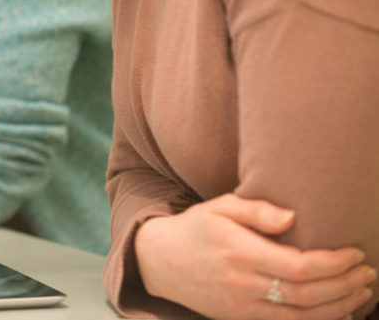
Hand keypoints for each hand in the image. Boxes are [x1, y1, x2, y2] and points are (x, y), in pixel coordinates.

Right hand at [135, 194, 374, 319]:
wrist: (158, 261)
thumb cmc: (194, 228)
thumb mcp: (219, 207)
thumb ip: (256, 210)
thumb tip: (294, 217)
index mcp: (241, 253)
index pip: (299, 266)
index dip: (334, 263)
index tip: (355, 253)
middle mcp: (243, 285)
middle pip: (307, 295)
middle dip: (344, 286)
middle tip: (368, 272)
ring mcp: (241, 307)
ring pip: (301, 318)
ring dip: (338, 308)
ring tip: (361, 293)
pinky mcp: (239, 319)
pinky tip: (336, 312)